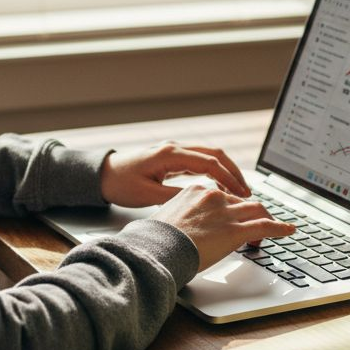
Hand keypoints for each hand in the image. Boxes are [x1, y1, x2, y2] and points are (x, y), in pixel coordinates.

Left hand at [100, 142, 251, 207]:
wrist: (102, 175)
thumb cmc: (120, 184)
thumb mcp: (148, 196)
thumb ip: (176, 197)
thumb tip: (203, 201)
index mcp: (170, 155)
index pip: (209, 163)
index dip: (229, 179)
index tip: (242, 194)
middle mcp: (174, 149)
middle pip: (215, 154)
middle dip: (234, 172)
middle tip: (247, 192)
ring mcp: (174, 152)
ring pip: (209, 156)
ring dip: (225, 172)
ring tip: (238, 191)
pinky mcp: (172, 159)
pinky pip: (199, 162)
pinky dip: (213, 173)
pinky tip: (220, 187)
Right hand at [150, 184, 295, 270]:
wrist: (157, 248)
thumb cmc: (156, 239)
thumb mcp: (167, 217)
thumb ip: (182, 216)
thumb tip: (182, 227)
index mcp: (197, 190)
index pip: (224, 194)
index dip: (233, 207)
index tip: (233, 216)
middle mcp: (214, 197)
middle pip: (243, 201)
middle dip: (251, 212)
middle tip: (254, 225)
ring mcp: (227, 213)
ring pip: (257, 210)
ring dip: (266, 219)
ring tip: (272, 229)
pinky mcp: (236, 230)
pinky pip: (265, 226)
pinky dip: (280, 227)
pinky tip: (289, 230)